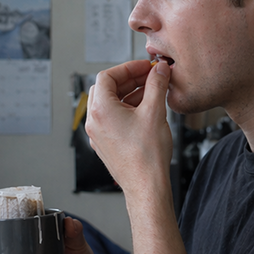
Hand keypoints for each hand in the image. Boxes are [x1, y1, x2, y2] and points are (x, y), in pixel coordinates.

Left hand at [85, 59, 172, 194]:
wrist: (146, 186)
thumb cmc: (147, 156)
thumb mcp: (155, 111)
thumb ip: (156, 85)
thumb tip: (159, 70)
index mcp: (101, 110)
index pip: (108, 76)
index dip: (128, 68)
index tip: (144, 67)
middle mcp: (94, 121)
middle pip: (107, 89)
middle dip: (129, 80)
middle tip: (149, 77)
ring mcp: (98, 134)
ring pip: (111, 104)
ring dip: (130, 94)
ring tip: (152, 92)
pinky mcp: (106, 144)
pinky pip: (113, 119)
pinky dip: (128, 109)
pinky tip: (146, 110)